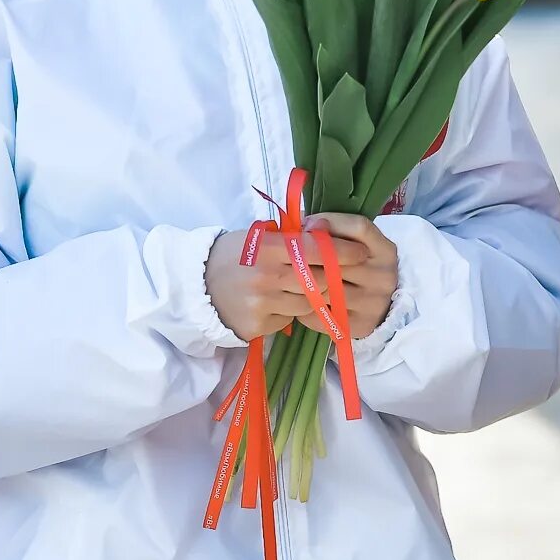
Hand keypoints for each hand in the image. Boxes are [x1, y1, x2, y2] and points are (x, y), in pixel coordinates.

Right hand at [205, 225, 372, 341]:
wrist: (198, 286)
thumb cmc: (234, 254)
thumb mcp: (258, 236)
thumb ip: (291, 237)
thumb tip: (329, 232)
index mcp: (267, 248)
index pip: (315, 249)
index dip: (342, 251)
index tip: (361, 252)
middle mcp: (266, 277)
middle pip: (319, 280)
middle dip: (333, 276)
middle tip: (341, 272)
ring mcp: (262, 304)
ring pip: (309, 302)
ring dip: (314, 295)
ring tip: (304, 285)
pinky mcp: (258, 326)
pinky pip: (291, 318)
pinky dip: (292, 310)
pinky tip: (280, 300)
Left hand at [294, 213, 398, 340]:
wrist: (378, 306)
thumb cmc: (358, 267)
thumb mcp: (357, 244)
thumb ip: (335, 229)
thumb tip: (305, 223)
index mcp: (386, 251)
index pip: (359, 227)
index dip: (330, 222)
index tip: (308, 224)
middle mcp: (384, 276)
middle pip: (337, 259)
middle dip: (309, 254)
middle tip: (293, 252)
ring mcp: (373, 304)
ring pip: (325, 288)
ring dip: (304, 282)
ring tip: (293, 276)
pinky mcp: (358, 326)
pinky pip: (320, 314)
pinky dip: (305, 306)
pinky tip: (302, 299)